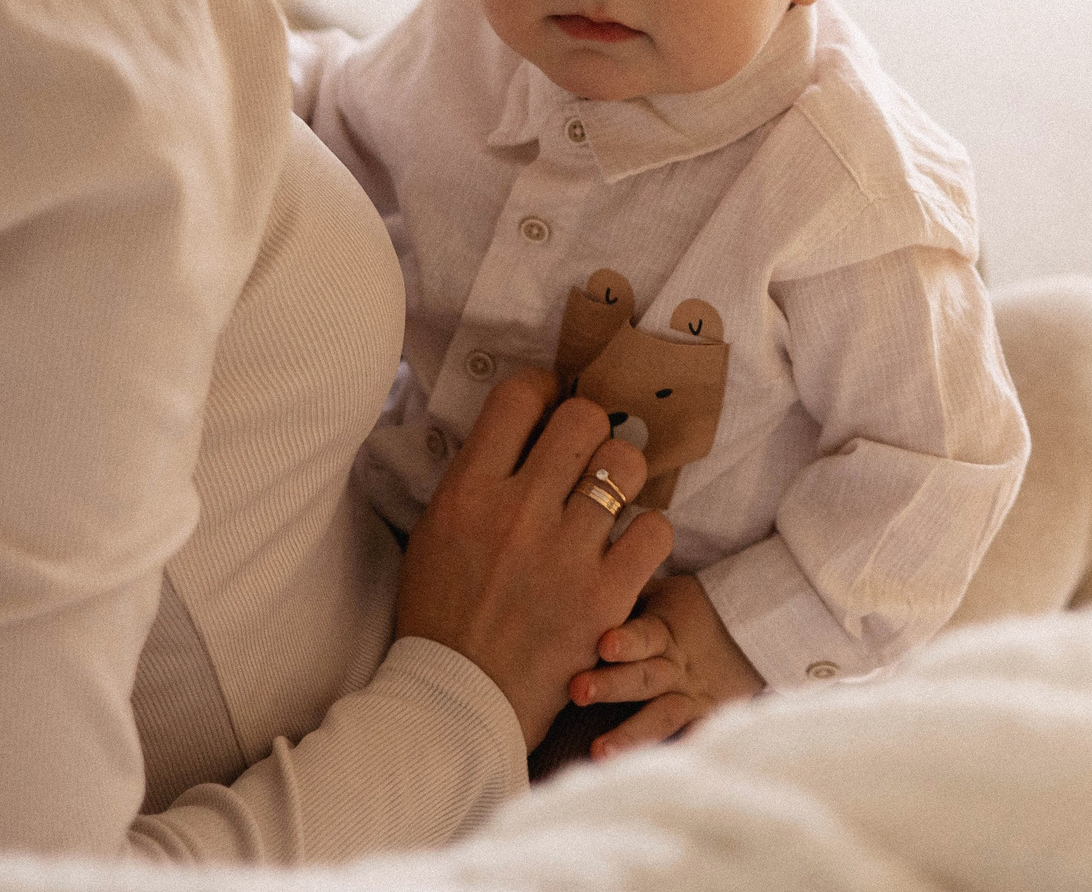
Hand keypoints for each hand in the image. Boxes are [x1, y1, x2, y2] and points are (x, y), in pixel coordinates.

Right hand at [396, 369, 674, 748]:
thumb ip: (475, 478)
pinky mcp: (605, 595)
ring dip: (624, 475)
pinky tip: (629, 547)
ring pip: (626, 464)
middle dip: (590, 428)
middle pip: (583, 417)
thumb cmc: (441, 616)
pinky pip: (656, 528)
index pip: (519, 395)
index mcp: (469, 490)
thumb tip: (515, 426)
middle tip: (585, 456)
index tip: (549, 409)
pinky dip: (649, 532)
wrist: (457, 701)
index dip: (544, 389)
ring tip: (612, 498)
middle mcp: (519, 510)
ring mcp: (566, 552)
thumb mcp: (434, 532)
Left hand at [568, 571, 765, 757]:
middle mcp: (675, 668)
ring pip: (660, 717)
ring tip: (599, 753)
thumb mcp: (664, 594)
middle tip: (578, 691)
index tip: (604, 644)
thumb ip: (629, 596)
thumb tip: (579, 579)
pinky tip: (649, 778)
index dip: (626, 640)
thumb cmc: (691, 609)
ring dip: (630, 735)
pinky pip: (689, 740)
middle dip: (611, 685)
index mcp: (663, 632)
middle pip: (643, 677)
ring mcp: (691, 698)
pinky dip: (673, 756)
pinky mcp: (705, 721)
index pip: (643, 635)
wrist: (757, 629)